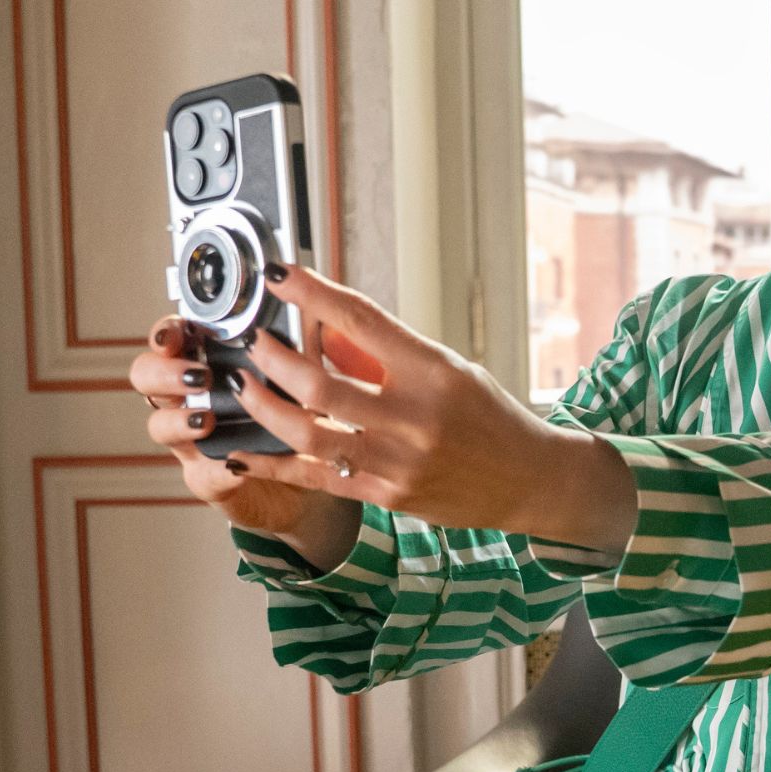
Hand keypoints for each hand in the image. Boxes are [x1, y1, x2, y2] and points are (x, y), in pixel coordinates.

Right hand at [129, 315, 321, 535]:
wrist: (315, 469)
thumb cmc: (301, 408)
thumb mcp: (304, 367)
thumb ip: (299, 336)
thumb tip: (309, 306)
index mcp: (205, 361)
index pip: (170, 337)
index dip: (164, 332)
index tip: (175, 333)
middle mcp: (188, 395)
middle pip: (146, 375)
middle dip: (164, 372)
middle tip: (199, 376)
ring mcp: (192, 437)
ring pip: (158, 425)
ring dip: (178, 420)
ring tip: (206, 418)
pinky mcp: (210, 477)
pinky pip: (203, 474)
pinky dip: (217, 469)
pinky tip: (235, 464)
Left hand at [223, 263, 593, 538]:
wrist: (529, 480)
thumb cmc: (491, 419)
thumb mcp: (449, 370)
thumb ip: (385, 355)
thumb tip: (325, 332)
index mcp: (434, 372)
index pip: (361, 321)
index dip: (313, 294)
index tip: (279, 276)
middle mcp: (415, 416)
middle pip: (319, 382)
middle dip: (272, 358)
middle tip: (253, 342)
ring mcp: (398, 461)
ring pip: (307, 432)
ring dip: (264, 405)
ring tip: (243, 386)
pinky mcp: (387, 495)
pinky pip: (316, 478)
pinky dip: (273, 463)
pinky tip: (242, 452)